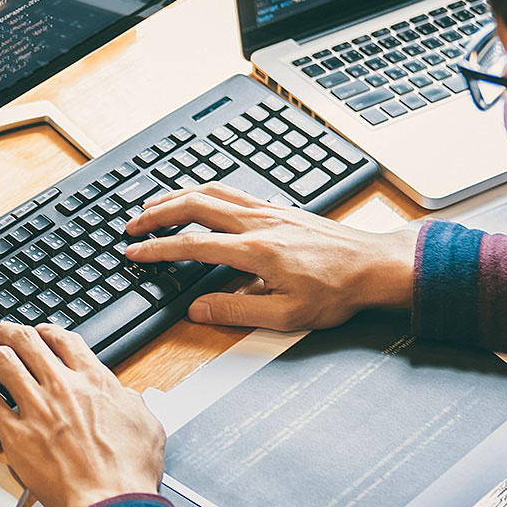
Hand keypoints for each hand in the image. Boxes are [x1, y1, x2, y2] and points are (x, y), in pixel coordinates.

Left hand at [0, 322, 164, 506]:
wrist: (110, 502)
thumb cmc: (128, 473)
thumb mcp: (147, 426)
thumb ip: (133, 403)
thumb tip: (126, 397)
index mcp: (95, 381)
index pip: (65, 341)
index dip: (48, 331)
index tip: (40, 333)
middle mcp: (63, 387)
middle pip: (27, 342)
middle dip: (7, 331)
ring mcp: (37, 408)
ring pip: (2, 362)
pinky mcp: (16, 434)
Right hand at [123, 182, 417, 330]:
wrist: (374, 266)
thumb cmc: (337, 292)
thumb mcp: (286, 316)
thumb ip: (237, 310)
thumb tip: (198, 308)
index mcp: (255, 251)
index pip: (192, 245)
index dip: (157, 249)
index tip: (134, 253)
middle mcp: (258, 223)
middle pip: (194, 205)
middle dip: (156, 213)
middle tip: (132, 225)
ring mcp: (269, 211)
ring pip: (212, 191)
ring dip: (177, 196)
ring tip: (154, 206)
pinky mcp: (279, 209)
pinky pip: (232, 191)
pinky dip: (204, 192)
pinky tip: (200, 199)